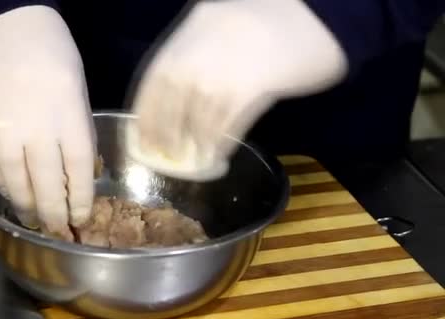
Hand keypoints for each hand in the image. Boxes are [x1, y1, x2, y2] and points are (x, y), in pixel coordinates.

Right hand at [0, 6, 94, 240]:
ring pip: (14, 180)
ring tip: (32, 219)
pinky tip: (8, 193)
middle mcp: (36, 128)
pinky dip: (0, 183)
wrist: (2, 20)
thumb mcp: (77, 87)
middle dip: (53, 213)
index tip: (81, 217)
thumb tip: (76, 167)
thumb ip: (76, 128)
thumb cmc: (50, 50)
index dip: (80, 200)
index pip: (78, 172)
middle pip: (46, 183)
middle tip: (58, 230)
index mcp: (69, 116)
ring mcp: (1, 128)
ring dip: (24, 204)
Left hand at [129, 0, 347, 180]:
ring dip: (192, 145)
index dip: (143, 113)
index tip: (141, 135)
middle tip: (165, 155)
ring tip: (194, 160)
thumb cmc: (274, 16)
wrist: (321, 12)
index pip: (152, 81)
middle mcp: (198, 54)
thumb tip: (179, 92)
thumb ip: (198, 49)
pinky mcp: (251, 90)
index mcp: (189, 34)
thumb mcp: (221, 21)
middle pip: (169, 105)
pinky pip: (226, 127)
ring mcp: (223, 72)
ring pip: (197, 121)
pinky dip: (219, 145)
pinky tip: (218, 155)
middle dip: (163, 135)